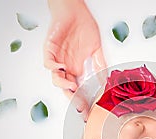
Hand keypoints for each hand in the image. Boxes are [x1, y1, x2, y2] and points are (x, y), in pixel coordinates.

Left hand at [44, 0, 105, 118]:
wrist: (74, 11)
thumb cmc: (84, 27)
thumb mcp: (96, 50)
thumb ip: (100, 65)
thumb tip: (107, 81)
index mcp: (76, 69)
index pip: (78, 89)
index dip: (82, 100)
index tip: (88, 111)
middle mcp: (66, 67)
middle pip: (66, 88)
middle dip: (72, 99)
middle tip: (80, 107)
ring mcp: (57, 59)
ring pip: (55, 78)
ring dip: (63, 84)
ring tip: (72, 87)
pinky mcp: (50, 49)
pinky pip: (48, 62)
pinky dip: (53, 67)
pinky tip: (61, 69)